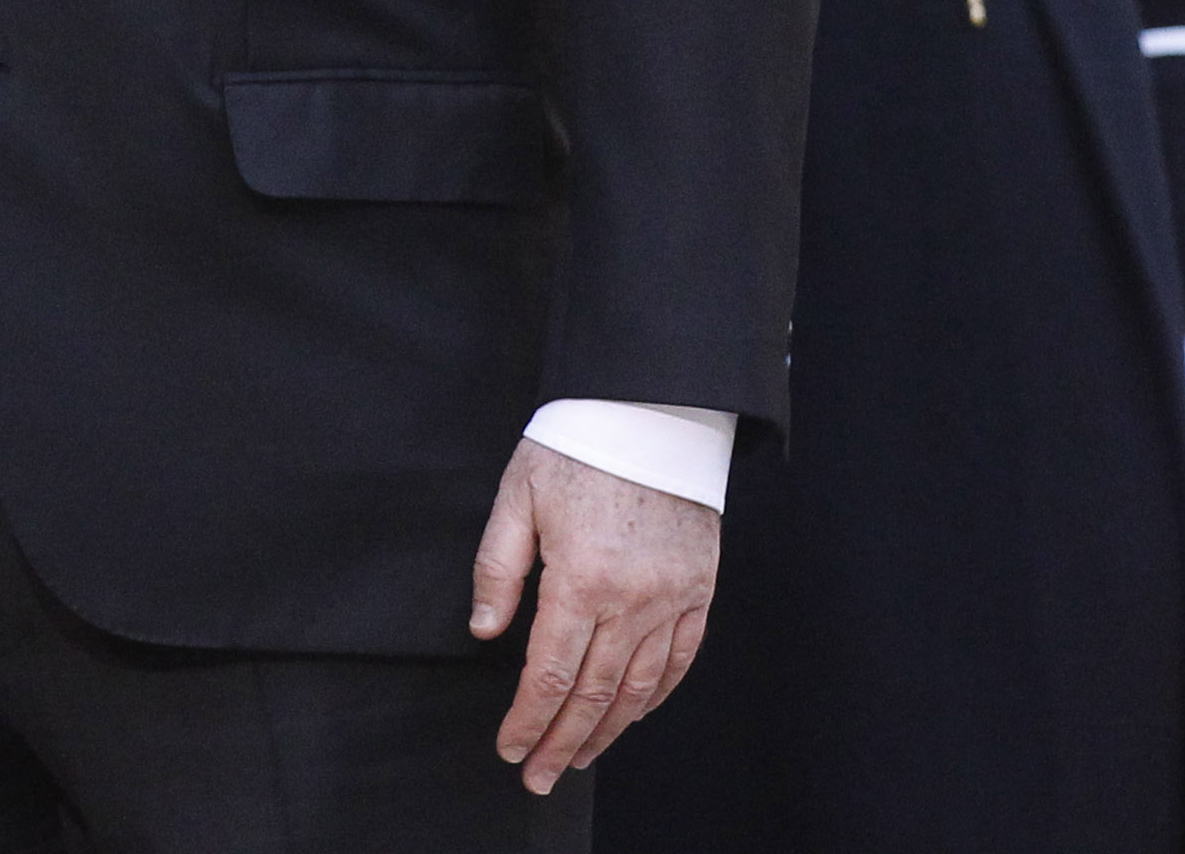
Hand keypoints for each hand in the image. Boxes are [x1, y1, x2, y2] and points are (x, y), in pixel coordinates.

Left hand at [467, 439, 718, 791]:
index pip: (550, 673)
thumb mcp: (517, 495)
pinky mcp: (699, 588)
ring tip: (579, 757)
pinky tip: (631, 715)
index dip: (528, 719)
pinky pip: (680, 659)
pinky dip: (656, 696)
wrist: (651, 408)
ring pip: (640, 687)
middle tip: (539, 777)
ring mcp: (673, 597)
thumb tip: (485, 630)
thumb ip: (497, 567)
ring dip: (607, 731)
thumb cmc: (577, 445)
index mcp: (582, 578)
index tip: (510, 748)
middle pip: (595, 693)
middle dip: (562, 742)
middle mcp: (633, 599)